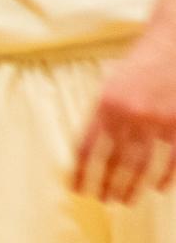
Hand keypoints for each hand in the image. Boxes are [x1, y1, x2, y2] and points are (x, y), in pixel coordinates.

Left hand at [74, 18, 175, 203]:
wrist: (175, 41)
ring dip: (131, 187)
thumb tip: (92, 152)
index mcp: (106, 104)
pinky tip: (157, 189)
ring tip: (124, 201)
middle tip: (103, 201)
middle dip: (107, 187)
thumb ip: (103, 114)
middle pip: (114, 164)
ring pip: (141, 166)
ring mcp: (158, 121)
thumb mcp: (112, 82)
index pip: (87, 149)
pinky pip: (172, 160)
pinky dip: (164, 177)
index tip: (77, 189)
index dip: (81, 173)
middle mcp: (130, 115)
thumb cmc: (140, 63)